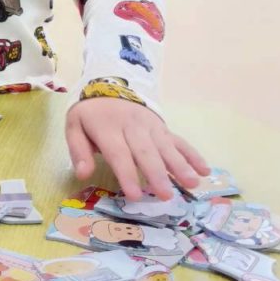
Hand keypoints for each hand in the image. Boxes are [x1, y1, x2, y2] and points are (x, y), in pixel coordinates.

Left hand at [65, 98, 209, 200]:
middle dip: (157, 173)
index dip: (127, 174)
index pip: (119, 153)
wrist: (109, 85)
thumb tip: (82, 174)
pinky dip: (192, 154)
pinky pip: (178, 140)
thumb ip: (78, 150)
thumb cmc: (91, 115)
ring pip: (166, 146)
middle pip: (145, 151)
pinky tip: (204, 169)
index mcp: (108, 128)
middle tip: (166, 196)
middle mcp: (132, 126)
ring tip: (192, 183)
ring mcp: (150, 126)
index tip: (135, 196)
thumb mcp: (75, 127)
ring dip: (180, 165)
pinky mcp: (162, 127)